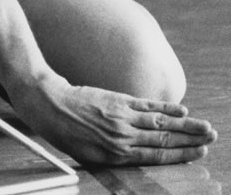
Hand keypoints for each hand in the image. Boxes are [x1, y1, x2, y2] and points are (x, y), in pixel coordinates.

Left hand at [10, 74, 217, 165]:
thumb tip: (133, 155)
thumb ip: (111, 154)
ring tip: (205, 127)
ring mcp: (120, 117)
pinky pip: (145, 106)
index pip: (155, 156)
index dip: (180, 156)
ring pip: (160, 124)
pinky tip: (180, 110)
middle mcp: (121, 137)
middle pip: (164, 141)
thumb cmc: (61, 130)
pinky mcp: (115, 100)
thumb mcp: (84, 153)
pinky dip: (165, 109)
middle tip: (211, 140)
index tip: (199, 154)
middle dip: (191, 141)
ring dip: (186, 126)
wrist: (45, 102)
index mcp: (114, 154)